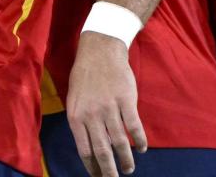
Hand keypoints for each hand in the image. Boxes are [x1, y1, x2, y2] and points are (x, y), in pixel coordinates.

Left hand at [66, 32, 145, 176]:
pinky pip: (134, 127)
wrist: (100, 50)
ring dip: (126, 159)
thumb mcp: (74, 100)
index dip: (93, 168)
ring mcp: (110, 108)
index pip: (85, 151)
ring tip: (129, 168)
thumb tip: (88, 147)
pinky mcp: (127, 101)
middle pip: (102, 152)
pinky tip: (142, 149)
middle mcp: (92, 116)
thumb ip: (80, 122)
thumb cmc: (85, 75)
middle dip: (109, 171)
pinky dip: (139, 141)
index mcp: (76, 117)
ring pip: (120, 142)